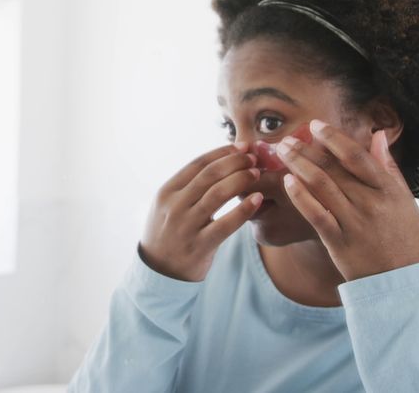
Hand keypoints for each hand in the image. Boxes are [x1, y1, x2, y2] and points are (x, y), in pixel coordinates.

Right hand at [140, 144, 263, 281]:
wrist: (159, 272)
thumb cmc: (170, 233)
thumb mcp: (168, 206)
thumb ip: (188, 187)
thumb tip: (220, 163)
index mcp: (166, 192)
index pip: (197, 164)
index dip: (221, 152)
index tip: (241, 146)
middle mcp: (174, 206)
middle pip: (209, 175)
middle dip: (234, 162)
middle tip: (254, 157)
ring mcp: (186, 226)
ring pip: (217, 194)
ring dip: (240, 180)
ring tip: (257, 173)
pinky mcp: (199, 245)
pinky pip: (226, 224)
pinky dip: (243, 210)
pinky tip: (258, 199)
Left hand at [276, 120, 418, 280]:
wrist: (401, 281)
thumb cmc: (403, 237)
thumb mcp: (404, 200)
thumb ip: (389, 167)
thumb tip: (378, 134)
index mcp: (388, 190)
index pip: (356, 156)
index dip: (333, 137)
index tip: (315, 125)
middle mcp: (370, 203)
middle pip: (333, 168)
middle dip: (307, 150)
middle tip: (287, 138)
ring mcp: (354, 222)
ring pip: (321, 186)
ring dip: (298, 165)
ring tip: (282, 153)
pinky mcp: (339, 242)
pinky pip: (316, 214)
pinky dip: (300, 196)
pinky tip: (287, 181)